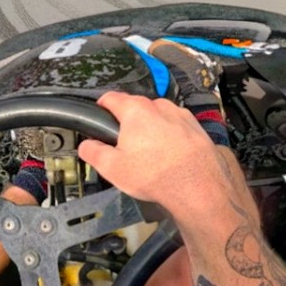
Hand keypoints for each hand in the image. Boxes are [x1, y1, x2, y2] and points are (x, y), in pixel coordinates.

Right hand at [78, 92, 247, 218]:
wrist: (199, 187)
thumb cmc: (156, 175)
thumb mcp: (112, 168)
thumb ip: (93, 152)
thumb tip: (87, 146)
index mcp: (135, 110)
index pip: (111, 98)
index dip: (101, 107)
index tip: (100, 116)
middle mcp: (160, 106)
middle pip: (136, 108)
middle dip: (128, 124)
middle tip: (125, 148)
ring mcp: (181, 115)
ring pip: (158, 118)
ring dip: (151, 130)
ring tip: (150, 156)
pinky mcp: (196, 128)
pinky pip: (176, 128)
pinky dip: (171, 137)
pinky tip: (170, 158)